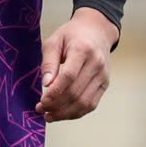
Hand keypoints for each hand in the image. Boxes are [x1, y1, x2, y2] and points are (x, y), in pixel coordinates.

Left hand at [37, 7, 118, 121]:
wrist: (97, 31)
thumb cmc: (71, 35)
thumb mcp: (54, 41)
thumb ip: (49, 62)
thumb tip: (46, 84)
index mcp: (83, 50)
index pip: (69, 77)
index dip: (55, 92)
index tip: (41, 102)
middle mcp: (96, 64)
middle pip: (76, 92)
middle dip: (56, 105)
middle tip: (40, 109)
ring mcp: (103, 76)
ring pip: (85, 102)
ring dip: (65, 113)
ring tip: (49, 116)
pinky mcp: (105, 84)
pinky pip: (92, 104)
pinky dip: (76, 112)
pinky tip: (62, 114)